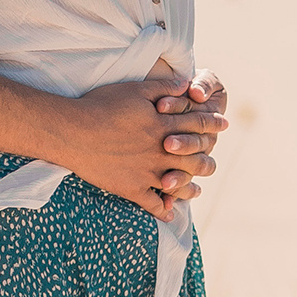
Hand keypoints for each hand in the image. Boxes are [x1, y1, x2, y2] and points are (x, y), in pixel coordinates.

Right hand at [65, 72, 228, 217]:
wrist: (73, 132)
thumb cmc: (101, 105)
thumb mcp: (135, 89)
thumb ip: (164, 87)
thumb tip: (187, 84)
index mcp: (164, 125)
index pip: (197, 125)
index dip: (212, 124)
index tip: (224, 125)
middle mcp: (161, 151)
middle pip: (194, 157)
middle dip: (207, 160)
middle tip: (213, 164)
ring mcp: (147, 172)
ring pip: (179, 183)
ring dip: (190, 188)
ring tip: (196, 191)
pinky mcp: (132, 188)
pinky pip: (153, 203)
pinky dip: (163, 210)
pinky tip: (169, 212)